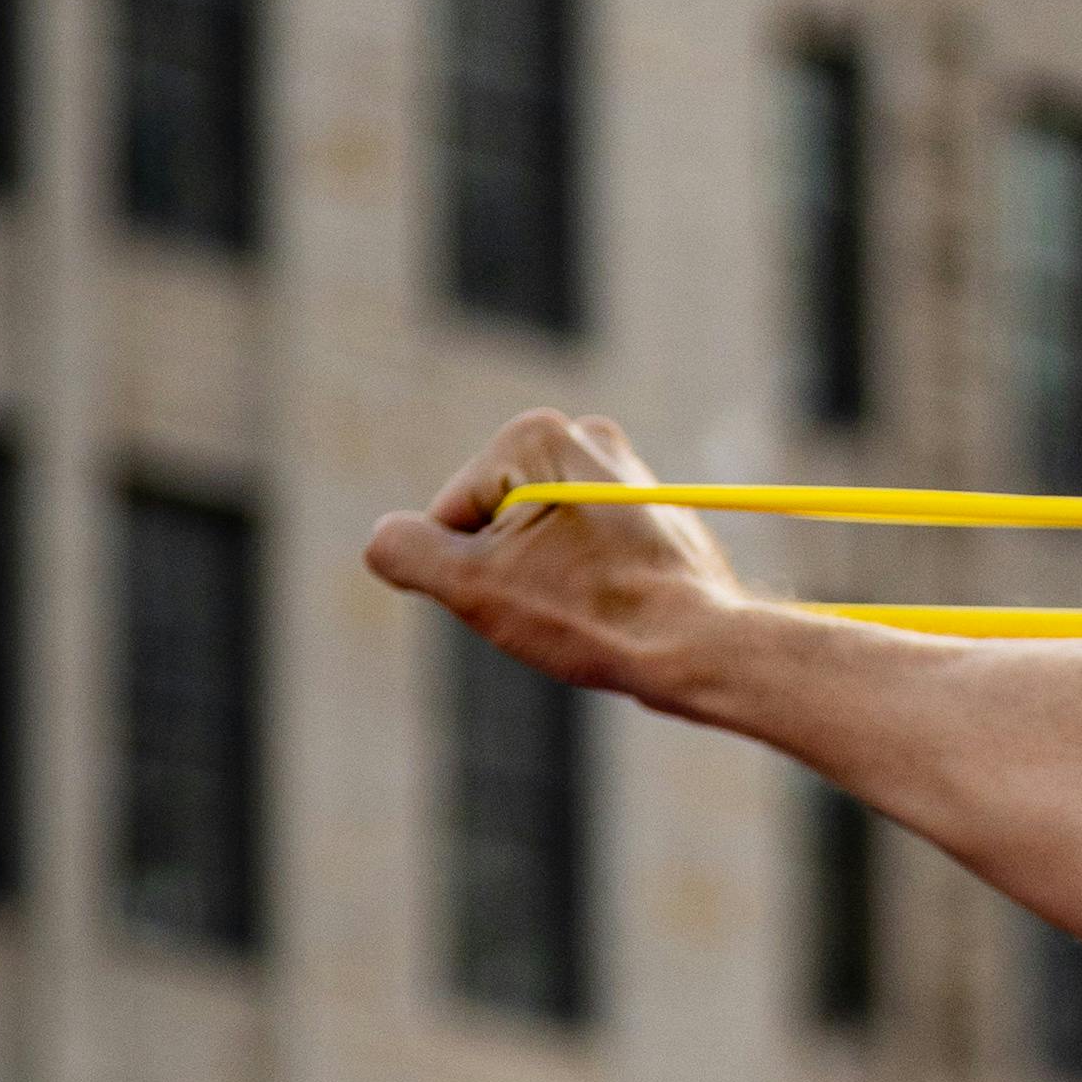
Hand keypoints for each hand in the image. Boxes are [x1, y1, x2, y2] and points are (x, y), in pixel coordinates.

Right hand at [365, 411, 747, 709]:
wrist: (698, 647)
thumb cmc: (590, 615)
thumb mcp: (474, 585)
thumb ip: (407, 551)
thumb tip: (383, 539)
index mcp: (535, 434)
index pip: (450, 516)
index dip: (470, 571)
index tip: (528, 591)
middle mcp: (585, 435)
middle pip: (495, 523)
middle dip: (510, 572)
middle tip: (558, 604)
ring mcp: (623, 471)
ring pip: (539, 542)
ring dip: (547, 582)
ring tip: (590, 605)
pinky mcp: (647, 509)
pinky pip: (583, 551)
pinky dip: (586, 583)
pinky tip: (617, 604)